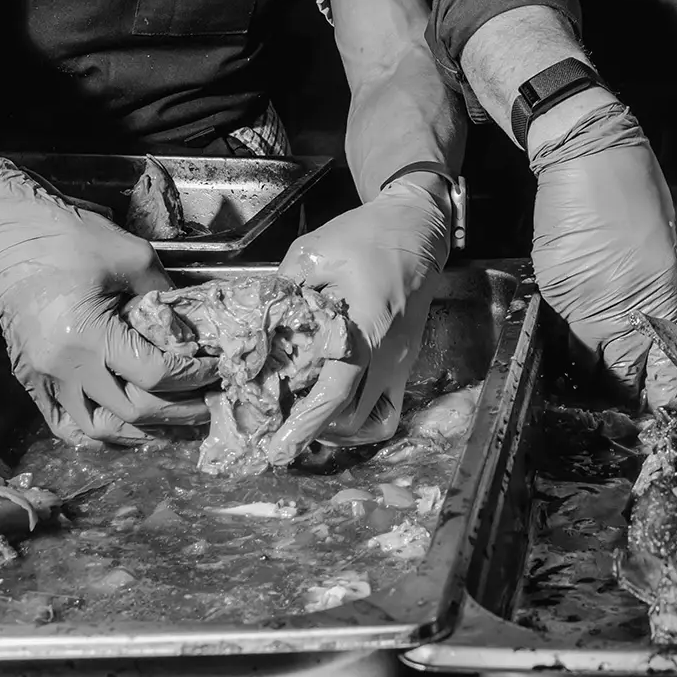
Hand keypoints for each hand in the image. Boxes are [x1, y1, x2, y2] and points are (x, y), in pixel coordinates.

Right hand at [0, 159, 213, 446]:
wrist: (5, 233)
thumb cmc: (66, 237)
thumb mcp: (133, 257)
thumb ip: (165, 296)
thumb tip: (190, 328)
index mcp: (87, 335)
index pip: (153, 375)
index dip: (193, 376)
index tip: (217, 368)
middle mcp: (62, 367)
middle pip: (132, 411)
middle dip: (179, 409)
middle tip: (209, 401)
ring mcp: (42, 378)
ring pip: (97, 429)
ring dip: (140, 429)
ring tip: (174, 420)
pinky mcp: (30, 379)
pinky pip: (64, 424)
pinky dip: (98, 431)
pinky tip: (126, 426)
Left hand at [278, 178, 452, 435]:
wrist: (417, 228)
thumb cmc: (368, 237)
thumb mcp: (314, 252)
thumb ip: (284, 289)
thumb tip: (259, 321)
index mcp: (367, 330)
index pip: (337, 392)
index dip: (307, 424)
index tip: (281, 448)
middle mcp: (390, 355)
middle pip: (354, 420)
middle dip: (319, 431)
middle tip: (284, 425)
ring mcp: (402, 362)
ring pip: (375, 421)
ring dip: (343, 427)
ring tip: (312, 417)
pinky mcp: (407, 360)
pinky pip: (388, 405)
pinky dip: (364, 415)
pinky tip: (341, 402)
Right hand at [528, 100, 676, 400]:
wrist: (586, 151)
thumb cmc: (637, 189)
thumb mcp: (666, 248)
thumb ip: (661, 298)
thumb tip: (663, 333)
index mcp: (654, 297)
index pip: (657, 369)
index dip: (661, 393)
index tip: (665, 406)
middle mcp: (613, 308)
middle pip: (616, 375)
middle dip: (626, 389)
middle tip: (634, 395)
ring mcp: (576, 301)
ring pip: (584, 358)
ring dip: (598, 366)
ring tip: (608, 368)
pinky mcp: (550, 287)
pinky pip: (563, 327)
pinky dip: (576, 333)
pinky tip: (586, 329)